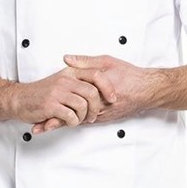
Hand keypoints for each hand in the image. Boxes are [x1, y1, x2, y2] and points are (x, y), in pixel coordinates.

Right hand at [12, 65, 116, 132]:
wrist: (19, 99)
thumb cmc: (41, 93)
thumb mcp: (61, 80)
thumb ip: (78, 80)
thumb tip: (99, 87)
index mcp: (70, 72)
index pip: (96, 74)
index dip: (108, 87)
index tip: (112, 98)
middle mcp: (65, 79)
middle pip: (92, 92)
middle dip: (96, 108)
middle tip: (93, 116)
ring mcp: (57, 92)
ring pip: (83, 105)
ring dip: (83, 117)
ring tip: (78, 120)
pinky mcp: (51, 105)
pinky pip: (71, 115)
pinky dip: (73, 122)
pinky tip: (68, 121)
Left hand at [31, 54, 157, 133]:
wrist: (148, 90)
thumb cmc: (129, 75)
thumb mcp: (107, 62)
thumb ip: (85, 62)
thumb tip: (67, 59)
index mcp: (95, 93)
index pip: (69, 104)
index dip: (53, 109)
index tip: (39, 112)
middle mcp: (97, 108)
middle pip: (71, 117)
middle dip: (54, 122)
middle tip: (37, 127)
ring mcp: (102, 115)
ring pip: (77, 121)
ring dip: (62, 124)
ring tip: (44, 128)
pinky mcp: (106, 118)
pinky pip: (87, 121)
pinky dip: (75, 122)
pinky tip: (65, 123)